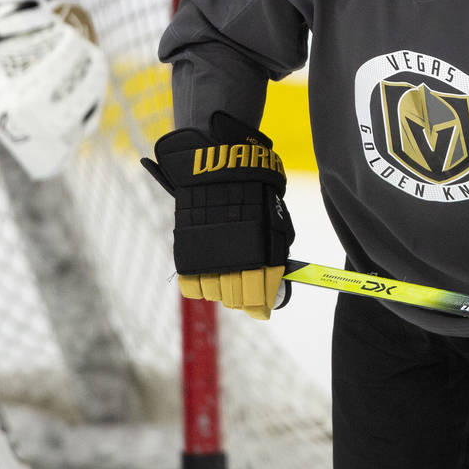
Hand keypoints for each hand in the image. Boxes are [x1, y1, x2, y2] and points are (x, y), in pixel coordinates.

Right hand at [141, 112, 293, 319]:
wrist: (220, 160)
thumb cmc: (254, 187)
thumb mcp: (274, 217)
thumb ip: (276, 249)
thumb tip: (280, 276)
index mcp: (260, 252)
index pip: (260, 294)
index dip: (262, 305)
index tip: (263, 308)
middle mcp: (234, 259)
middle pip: (237, 298)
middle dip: (244, 297)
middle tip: (247, 291)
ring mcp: (209, 256)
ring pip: (215, 293)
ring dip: (223, 290)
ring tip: (228, 275)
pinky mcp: (188, 250)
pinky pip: (192, 285)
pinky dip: (200, 284)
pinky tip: (209, 273)